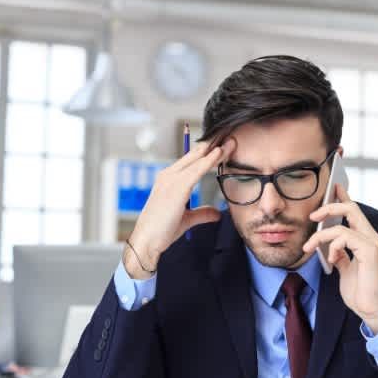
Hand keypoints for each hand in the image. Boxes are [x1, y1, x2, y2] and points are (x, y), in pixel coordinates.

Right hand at [123, 138, 235, 278]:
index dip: (206, 152)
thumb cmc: (161, 231)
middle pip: (194, 155)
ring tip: (231, 142)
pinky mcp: (176, 187)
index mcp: (168, 180)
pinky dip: (209, 160)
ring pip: (197, 159)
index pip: (190, 161)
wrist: (147, 241)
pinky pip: (196, 170)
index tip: (222, 146)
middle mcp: (168, 176)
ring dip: (215, 150)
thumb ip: (202, 213)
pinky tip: (220, 153)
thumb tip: (217, 213)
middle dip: (212, 145)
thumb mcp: (186, 220)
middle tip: (229, 135)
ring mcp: (170, 180)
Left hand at [302, 183, 377, 332]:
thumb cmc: (359, 289)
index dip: (343, 196)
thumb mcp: (344, 267)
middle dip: (329, 206)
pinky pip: (345, 237)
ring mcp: (371, 243)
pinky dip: (333, 245)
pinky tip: (330, 259)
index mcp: (364, 238)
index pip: (353, 211)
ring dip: (320, 235)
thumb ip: (339, 253)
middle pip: (351, 208)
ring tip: (309, 247)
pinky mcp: (369, 252)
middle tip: (313, 215)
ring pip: (343, 223)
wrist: (371, 308)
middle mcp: (370, 236)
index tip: (334, 185)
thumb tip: (327, 245)